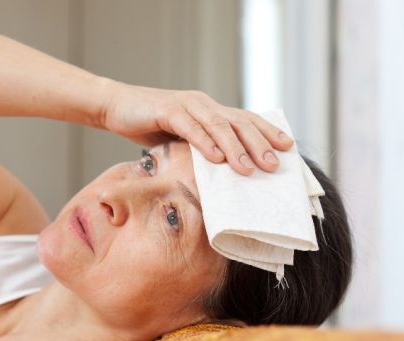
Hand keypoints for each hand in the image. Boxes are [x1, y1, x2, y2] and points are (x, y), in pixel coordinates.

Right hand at [100, 81, 293, 174]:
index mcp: (210, 110)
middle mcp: (203, 104)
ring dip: (235, 148)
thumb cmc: (147, 124)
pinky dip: (204, 143)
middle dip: (259, 144)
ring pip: (218, 126)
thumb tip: (221, 173)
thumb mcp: (179, 139)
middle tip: (274, 166)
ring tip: (248, 168)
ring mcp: (187, 105)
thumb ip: (199, 149)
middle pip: (239, 123)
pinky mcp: (167, 109)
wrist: (115, 106)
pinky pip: (190, 127)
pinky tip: (216, 158)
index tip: (288, 147)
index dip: (267, 132)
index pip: (245, 120)